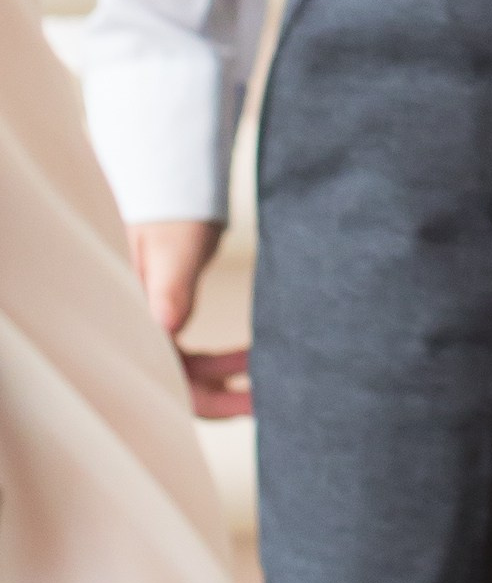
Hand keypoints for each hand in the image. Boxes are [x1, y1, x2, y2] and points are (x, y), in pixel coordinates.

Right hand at [131, 216, 250, 419]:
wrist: (170, 176)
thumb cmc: (169, 206)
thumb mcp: (173, 245)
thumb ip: (170, 284)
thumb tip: (167, 326)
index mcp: (132, 319)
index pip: (160, 380)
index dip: (201, 400)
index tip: (248, 406)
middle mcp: (139, 328)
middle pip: (173, 384)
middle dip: (221, 398)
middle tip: (268, 402)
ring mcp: (153, 323)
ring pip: (186, 370)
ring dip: (223, 378)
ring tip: (268, 379)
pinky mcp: (168, 314)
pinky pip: (191, 353)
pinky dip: (220, 361)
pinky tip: (248, 359)